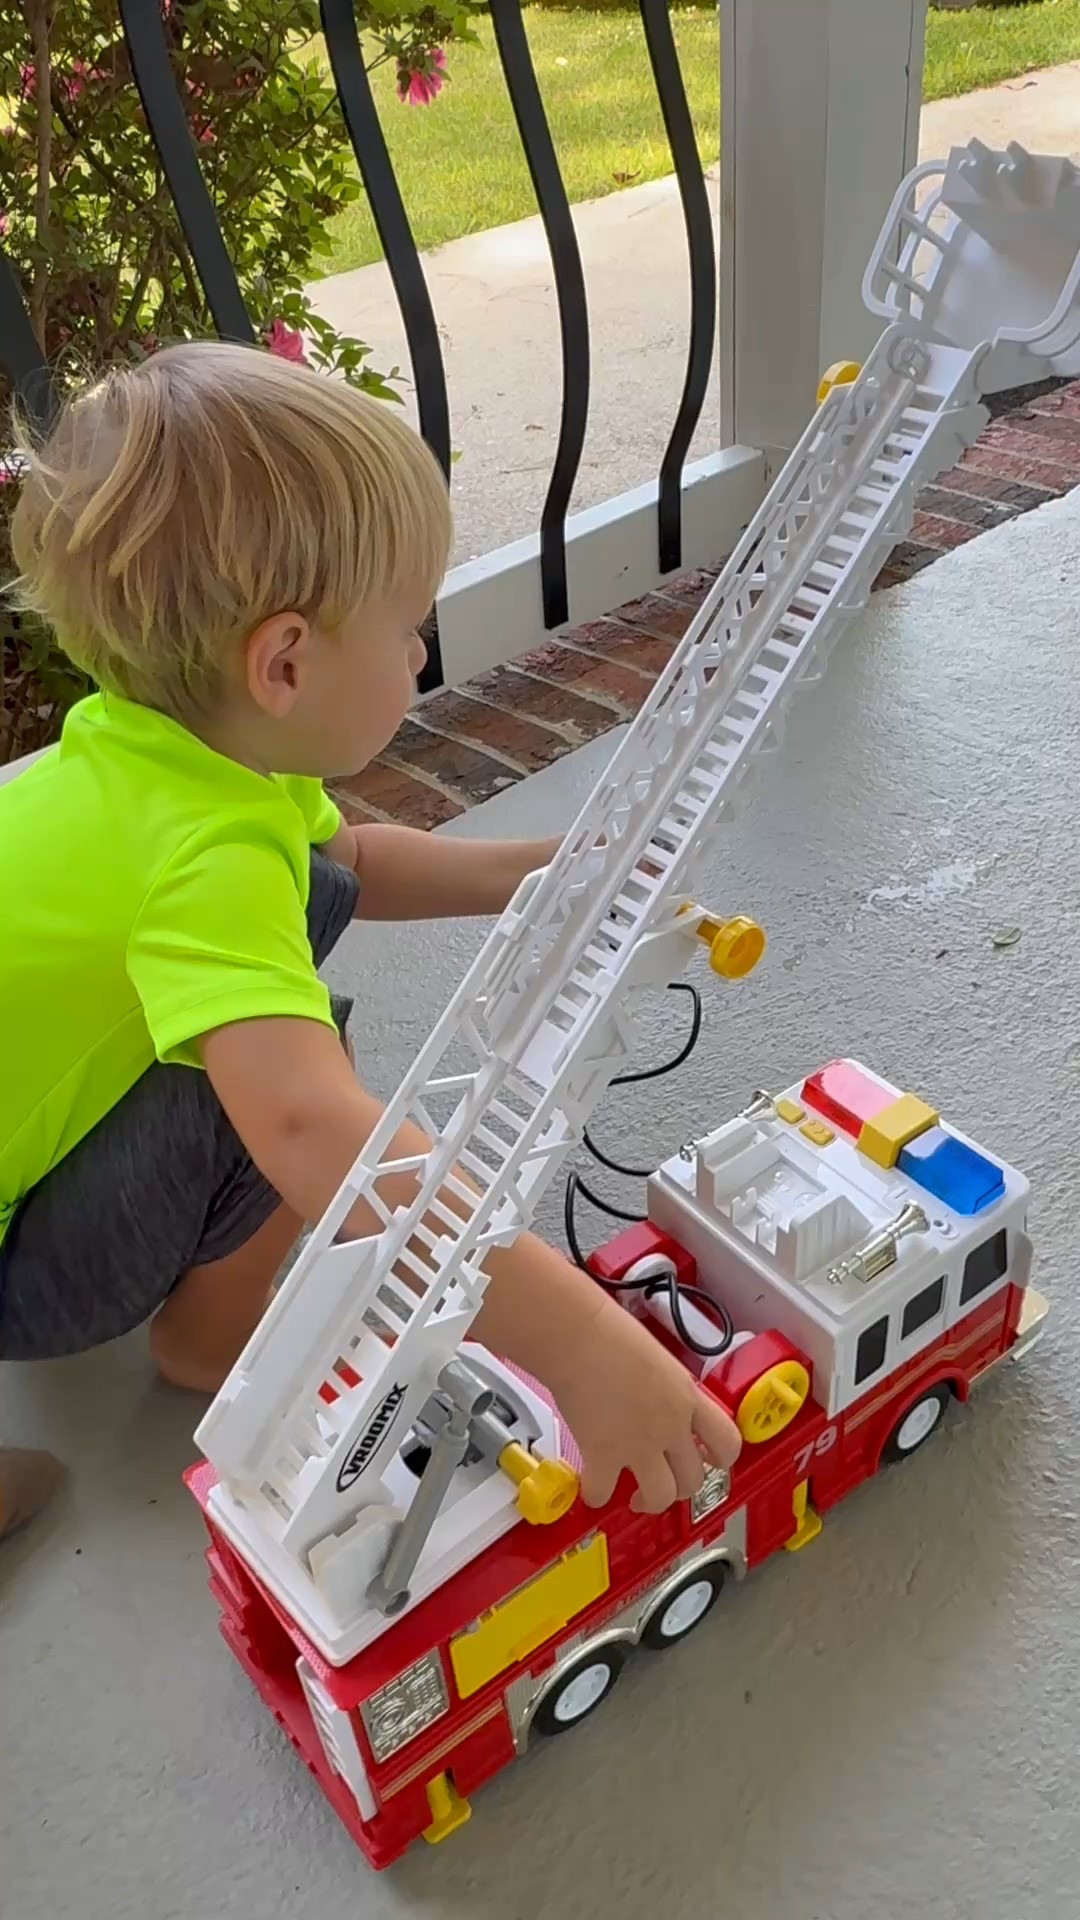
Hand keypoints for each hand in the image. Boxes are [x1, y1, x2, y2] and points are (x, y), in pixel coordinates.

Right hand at [543, 1296, 741, 1513]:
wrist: (579, 1334)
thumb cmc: (610, 1332)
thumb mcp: (658, 1360)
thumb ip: (667, 1390)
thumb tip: (657, 1403)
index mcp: (688, 1398)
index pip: (728, 1441)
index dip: (722, 1459)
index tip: (709, 1461)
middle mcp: (671, 1426)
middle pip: (693, 1479)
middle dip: (680, 1488)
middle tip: (663, 1482)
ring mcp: (639, 1444)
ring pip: (660, 1497)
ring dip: (649, 1503)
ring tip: (635, 1498)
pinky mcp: (603, 1454)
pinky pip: (604, 1492)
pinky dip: (596, 1495)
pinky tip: (590, 1487)